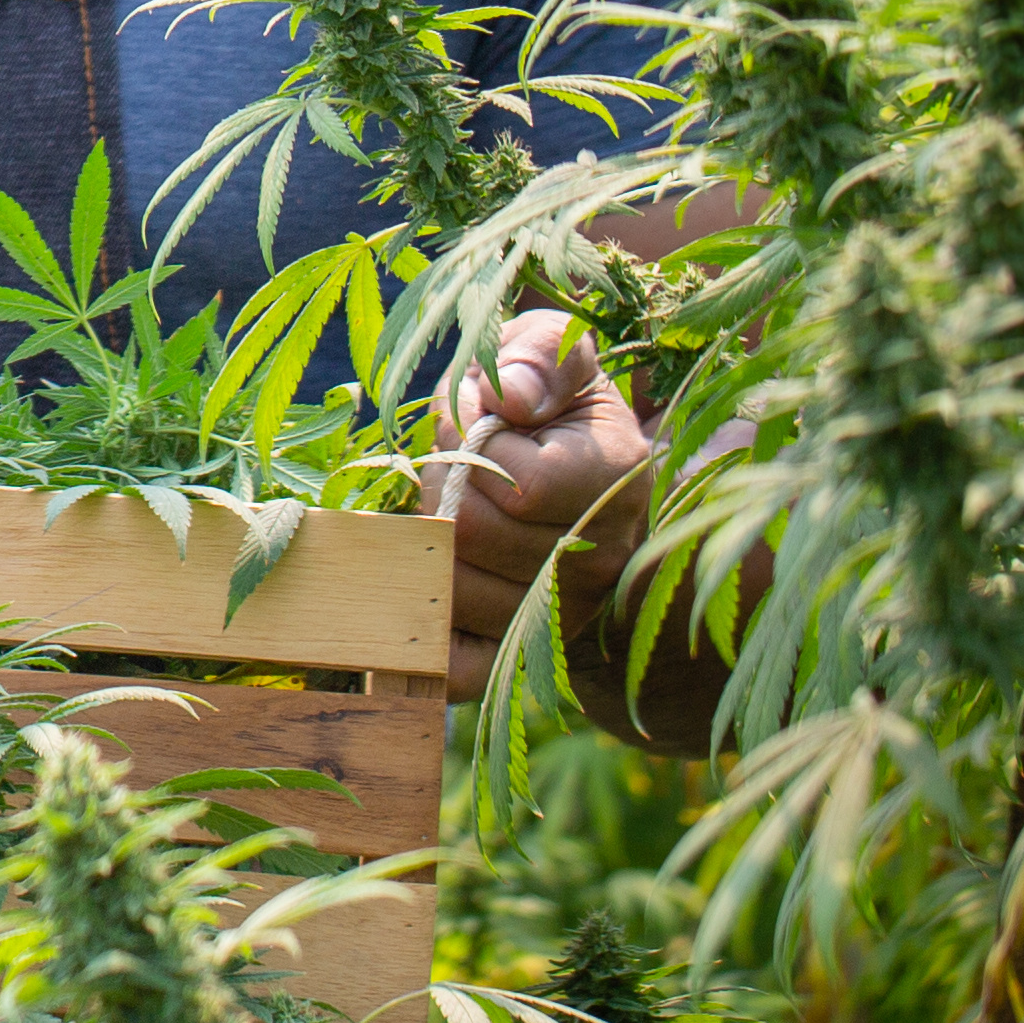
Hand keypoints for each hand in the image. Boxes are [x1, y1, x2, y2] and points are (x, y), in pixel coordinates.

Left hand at [436, 308, 658, 699]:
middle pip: (469, 537)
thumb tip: (509, 397)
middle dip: (438, 490)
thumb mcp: (555, 352)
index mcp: (614, 478)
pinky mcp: (520, 652)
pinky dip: (421, 644)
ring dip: (424, 544)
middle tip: (452, 467)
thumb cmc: (551, 403)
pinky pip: (459, 671)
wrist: (578, 475)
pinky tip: (409, 603)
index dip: (473, 445)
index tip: (485, 423)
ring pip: (450, 590)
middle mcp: (598, 557)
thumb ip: (538, 356)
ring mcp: (562, 613)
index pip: (515, 484)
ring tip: (451, 513)